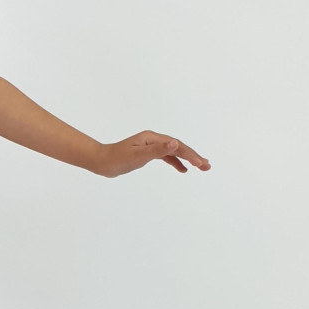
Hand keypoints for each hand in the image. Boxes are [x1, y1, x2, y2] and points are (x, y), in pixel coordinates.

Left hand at [94, 132, 209, 177]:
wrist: (101, 162)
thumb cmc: (116, 159)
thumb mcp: (138, 156)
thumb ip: (157, 151)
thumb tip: (174, 143)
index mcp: (152, 138)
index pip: (176, 145)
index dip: (190, 154)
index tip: (201, 164)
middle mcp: (153, 139)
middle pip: (178, 147)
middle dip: (193, 156)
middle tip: (207, 166)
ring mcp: (150, 146)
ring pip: (173, 152)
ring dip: (187, 159)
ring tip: (202, 167)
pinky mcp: (147, 153)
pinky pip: (166, 157)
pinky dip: (176, 162)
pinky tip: (183, 170)